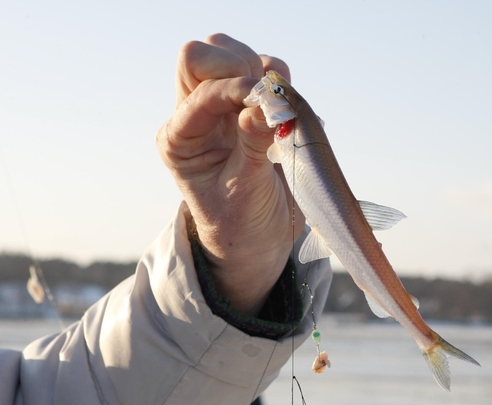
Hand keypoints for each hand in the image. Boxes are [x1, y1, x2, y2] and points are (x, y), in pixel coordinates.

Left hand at [156, 34, 302, 315]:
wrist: (257, 238)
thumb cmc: (241, 221)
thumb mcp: (244, 189)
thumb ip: (253, 144)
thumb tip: (268, 104)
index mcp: (181, 138)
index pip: (200, 89)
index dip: (235, 90)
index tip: (268, 105)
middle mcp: (197, 116)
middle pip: (203, 57)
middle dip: (238, 68)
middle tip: (264, 98)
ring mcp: (224, 108)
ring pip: (231, 55)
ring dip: (259, 71)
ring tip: (277, 107)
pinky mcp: (251, 106)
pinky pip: (263, 69)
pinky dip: (278, 78)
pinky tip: (285, 109)